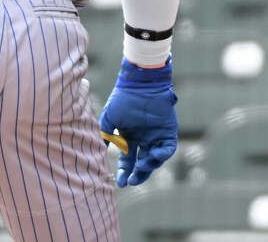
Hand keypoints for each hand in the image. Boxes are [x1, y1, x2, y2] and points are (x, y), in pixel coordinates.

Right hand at [99, 58, 178, 186]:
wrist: (139, 85)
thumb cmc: (122, 99)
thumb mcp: (109, 118)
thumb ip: (105, 134)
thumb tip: (99, 150)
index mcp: (130, 136)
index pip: (127, 159)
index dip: (123, 171)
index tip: (120, 183)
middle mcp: (144, 139)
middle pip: (142, 163)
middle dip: (137, 174)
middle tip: (131, 181)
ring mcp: (156, 136)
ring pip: (155, 158)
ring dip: (149, 166)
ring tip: (140, 168)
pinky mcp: (168, 132)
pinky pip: (168, 148)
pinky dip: (162, 155)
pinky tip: (153, 155)